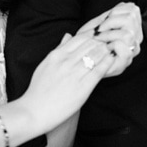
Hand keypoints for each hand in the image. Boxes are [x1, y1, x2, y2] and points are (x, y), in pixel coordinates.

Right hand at [18, 10, 119, 132]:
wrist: (34, 111)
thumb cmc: (38, 90)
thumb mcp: (45, 65)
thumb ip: (58, 50)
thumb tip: (67, 36)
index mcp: (56, 55)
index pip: (79, 38)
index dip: (91, 37)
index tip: (96, 41)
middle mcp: (65, 62)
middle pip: (90, 45)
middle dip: (100, 43)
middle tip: (107, 46)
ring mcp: (74, 74)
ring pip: (96, 55)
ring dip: (105, 52)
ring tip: (110, 53)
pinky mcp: (83, 87)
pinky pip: (99, 70)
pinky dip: (107, 63)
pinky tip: (111, 61)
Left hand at [83, 2, 142, 76]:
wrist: (79, 60)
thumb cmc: (88, 43)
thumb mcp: (99, 25)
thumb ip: (112, 15)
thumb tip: (125, 4)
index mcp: (132, 29)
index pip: (133, 10)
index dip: (117, 10)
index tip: (105, 19)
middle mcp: (135, 40)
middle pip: (131, 18)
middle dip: (111, 21)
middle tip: (99, 30)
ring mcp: (131, 52)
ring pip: (128, 33)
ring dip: (109, 34)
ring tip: (99, 38)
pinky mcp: (124, 63)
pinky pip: (124, 46)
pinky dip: (112, 43)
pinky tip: (104, 46)